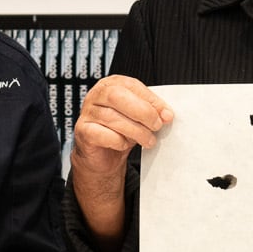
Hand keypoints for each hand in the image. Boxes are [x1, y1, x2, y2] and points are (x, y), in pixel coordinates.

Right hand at [69, 75, 172, 251]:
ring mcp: (86, 117)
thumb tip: (171, 116)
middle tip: (159, 127)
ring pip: (111, 116)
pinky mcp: (81, 137)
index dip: (151, 99)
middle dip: (143, 112)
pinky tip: (126, 149)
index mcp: (113, 87)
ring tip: (147, 143)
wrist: (100, 167)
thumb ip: (153, 115)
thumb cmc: (126, 139)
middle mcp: (96, 97)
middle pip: (119, 94)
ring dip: (134, 130)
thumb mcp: (142, 124)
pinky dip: (116, 141)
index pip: (131, 84)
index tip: (168, 115)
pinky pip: (98, 134)